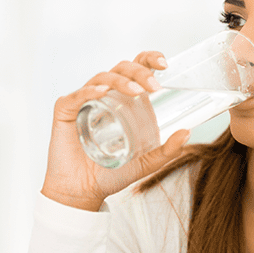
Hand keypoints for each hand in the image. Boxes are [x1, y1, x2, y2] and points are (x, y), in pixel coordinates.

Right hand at [42, 51, 191, 211]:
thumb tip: (188, 133)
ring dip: (121, 81)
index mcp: (123, 99)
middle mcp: (104, 95)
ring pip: (102, 78)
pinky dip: (90, 91)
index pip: (136, 69)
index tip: (165, 64)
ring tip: (136, 91)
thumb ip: (168, 150)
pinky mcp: (65, 110)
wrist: (83, 192)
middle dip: (140, 72)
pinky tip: (101, 93)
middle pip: (121, 69)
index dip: (149, 60)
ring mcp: (83, 100)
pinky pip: (77, 95)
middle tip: (154, 87)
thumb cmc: (111, 174)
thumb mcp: (146, 163)